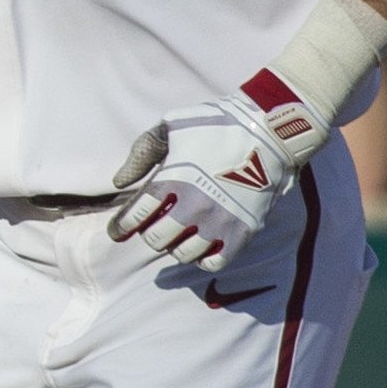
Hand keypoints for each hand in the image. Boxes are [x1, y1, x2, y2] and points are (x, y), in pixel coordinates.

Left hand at [106, 95, 295, 271]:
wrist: (268, 130)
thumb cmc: (215, 125)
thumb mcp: (171, 127)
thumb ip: (141, 154)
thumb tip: (119, 183)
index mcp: (172, 180)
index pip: (135, 216)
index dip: (121, 227)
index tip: (118, 230)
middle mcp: (193, 206)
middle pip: (156, 240)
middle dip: (150, 234)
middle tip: (155, 226)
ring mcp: (219, 221)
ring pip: (183, 254)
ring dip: (176, 246)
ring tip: (180, 234)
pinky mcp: (242, 232)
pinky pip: (215, 262)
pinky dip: (203, 258)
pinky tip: (201, 245)